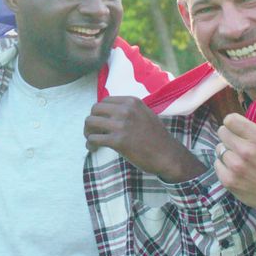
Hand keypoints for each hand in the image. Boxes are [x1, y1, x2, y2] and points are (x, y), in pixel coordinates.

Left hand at [84, 96, 204, 181]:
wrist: (167, 155)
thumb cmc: (156, 137)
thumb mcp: (145, 114)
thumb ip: (128, 110)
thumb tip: (108, 113)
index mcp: (131, 102)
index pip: (104, 101)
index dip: (99, 112)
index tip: (100, 122)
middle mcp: (125, 110)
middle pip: (95, 110)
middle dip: (91, 121)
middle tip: (92, 131)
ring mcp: (121, 125)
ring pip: (90, 123)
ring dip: (87, 132)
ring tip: (91, 140)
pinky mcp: (118, 141)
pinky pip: (94, 139)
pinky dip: (90, 144)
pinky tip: (93, 148)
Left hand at [214, 113, 255, 213]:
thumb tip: (242, 118)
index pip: (230, 120)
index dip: (233, 122)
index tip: (237, 128)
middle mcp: (245, 151)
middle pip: (222, 132)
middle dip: (229, 135)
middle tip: (237, 143)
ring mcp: (235, 167)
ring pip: (219, 148)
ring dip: (226, 151)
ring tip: (237, 157)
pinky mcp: (227, 180)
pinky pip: (217, 164)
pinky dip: (224, 165)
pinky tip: (235, 168)